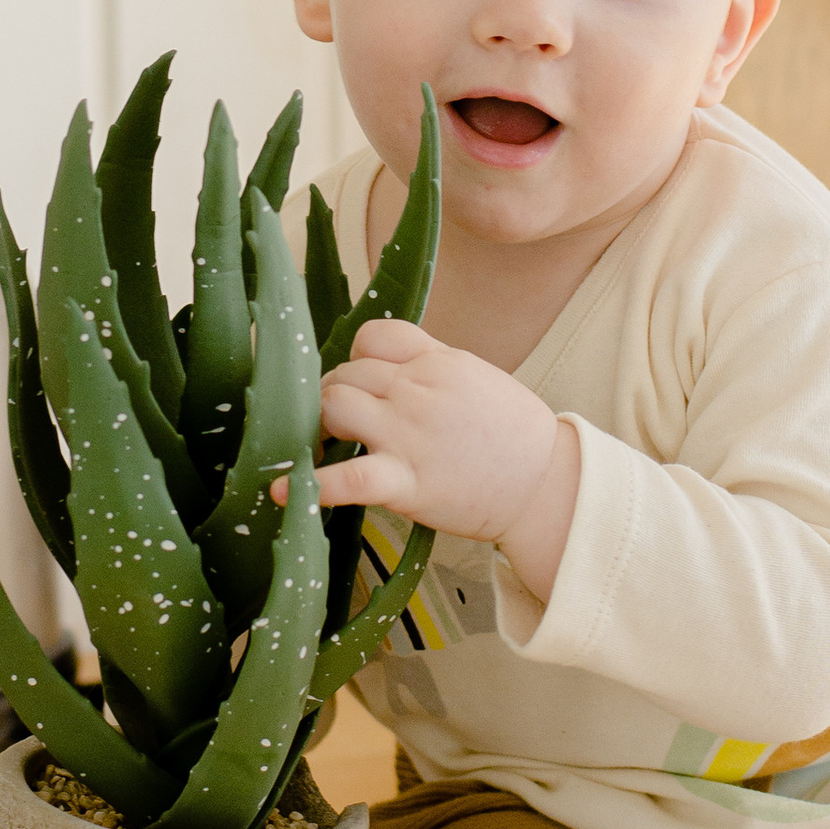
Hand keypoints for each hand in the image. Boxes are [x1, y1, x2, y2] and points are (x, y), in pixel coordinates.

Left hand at [289, 318, 581, 604]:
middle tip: (338, 425)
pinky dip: (311, 486)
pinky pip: (348, 477)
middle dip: (332, 397)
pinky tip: (282, 492)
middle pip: (345, 374)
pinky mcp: (406, 482)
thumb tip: (385, 360)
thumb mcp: (475, 377)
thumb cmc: (513, 435)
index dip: (356, 359)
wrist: (547, 484)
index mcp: (438, 360)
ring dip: (319, 425)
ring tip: (323, 446)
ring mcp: (409, 434)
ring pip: (334, 406)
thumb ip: (430, 364)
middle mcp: (418, 389)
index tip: (359, 383)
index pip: (372, 337)